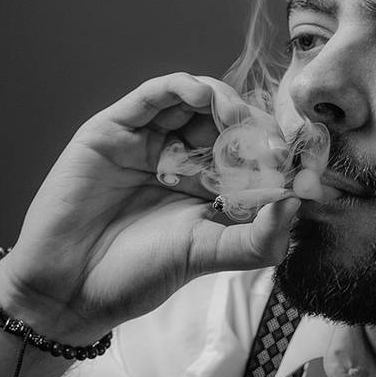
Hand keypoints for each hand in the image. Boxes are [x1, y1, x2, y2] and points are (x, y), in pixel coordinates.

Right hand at [0, 73, 300, 341]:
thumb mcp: (208, 256)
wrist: (69, 289)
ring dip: (222, 99)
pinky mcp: (113, 129)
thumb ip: (258, 238)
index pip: (252, 153)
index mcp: (206, 186)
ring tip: (235, 119)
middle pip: (227, 121)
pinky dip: (181, 87)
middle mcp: (179, 158)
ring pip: (194, 100)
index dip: (279, 153)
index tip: (305, 164)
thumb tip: (298, 203)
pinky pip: (153, 95)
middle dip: (253, 124)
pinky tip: (203, 98)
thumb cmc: (136, 276)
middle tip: (270, 140)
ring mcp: (146, 141)